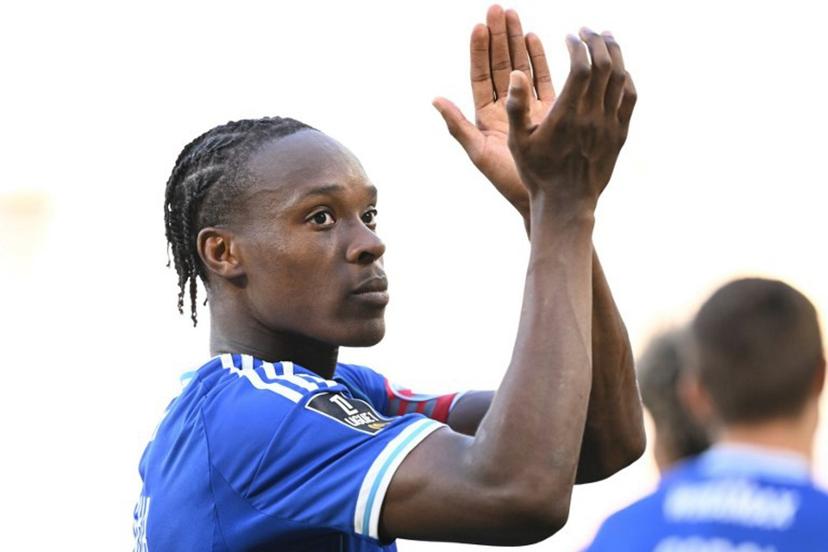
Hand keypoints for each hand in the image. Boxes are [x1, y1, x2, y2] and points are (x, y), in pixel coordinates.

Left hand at [433, 6, 556, 220]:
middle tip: (498, 8)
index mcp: (486, 117)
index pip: (481, 76)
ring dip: (516, 42)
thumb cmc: (508, 181)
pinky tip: (534, 38)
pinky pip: (542, 79)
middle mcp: (506, 109)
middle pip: (501, 66)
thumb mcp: (479, 153)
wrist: (542, 197)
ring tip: (514, 15)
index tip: (479, 26)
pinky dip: (538, 59)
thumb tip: (435, 99)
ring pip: (520, 68)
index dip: (480, 51)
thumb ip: (458, 126)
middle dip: (499, 37)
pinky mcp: (549, 111)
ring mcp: (527, 108)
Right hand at [506, 29, 635, 213]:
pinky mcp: (619, 134)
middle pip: (605, 66)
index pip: (581, 68)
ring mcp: (609, 126)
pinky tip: (618, 69)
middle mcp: (592, 118)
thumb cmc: (538, 174)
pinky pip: (629, 97)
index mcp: (566, 116)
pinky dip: (625, 77)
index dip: (578, 46)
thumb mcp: (518, 143)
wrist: (567, 204)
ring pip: (620, 78)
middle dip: (597, 42)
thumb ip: (516, 106)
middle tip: (587, 31)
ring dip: (615, 53)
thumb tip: (516, 72)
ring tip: (606, 39)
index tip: (570, 36)